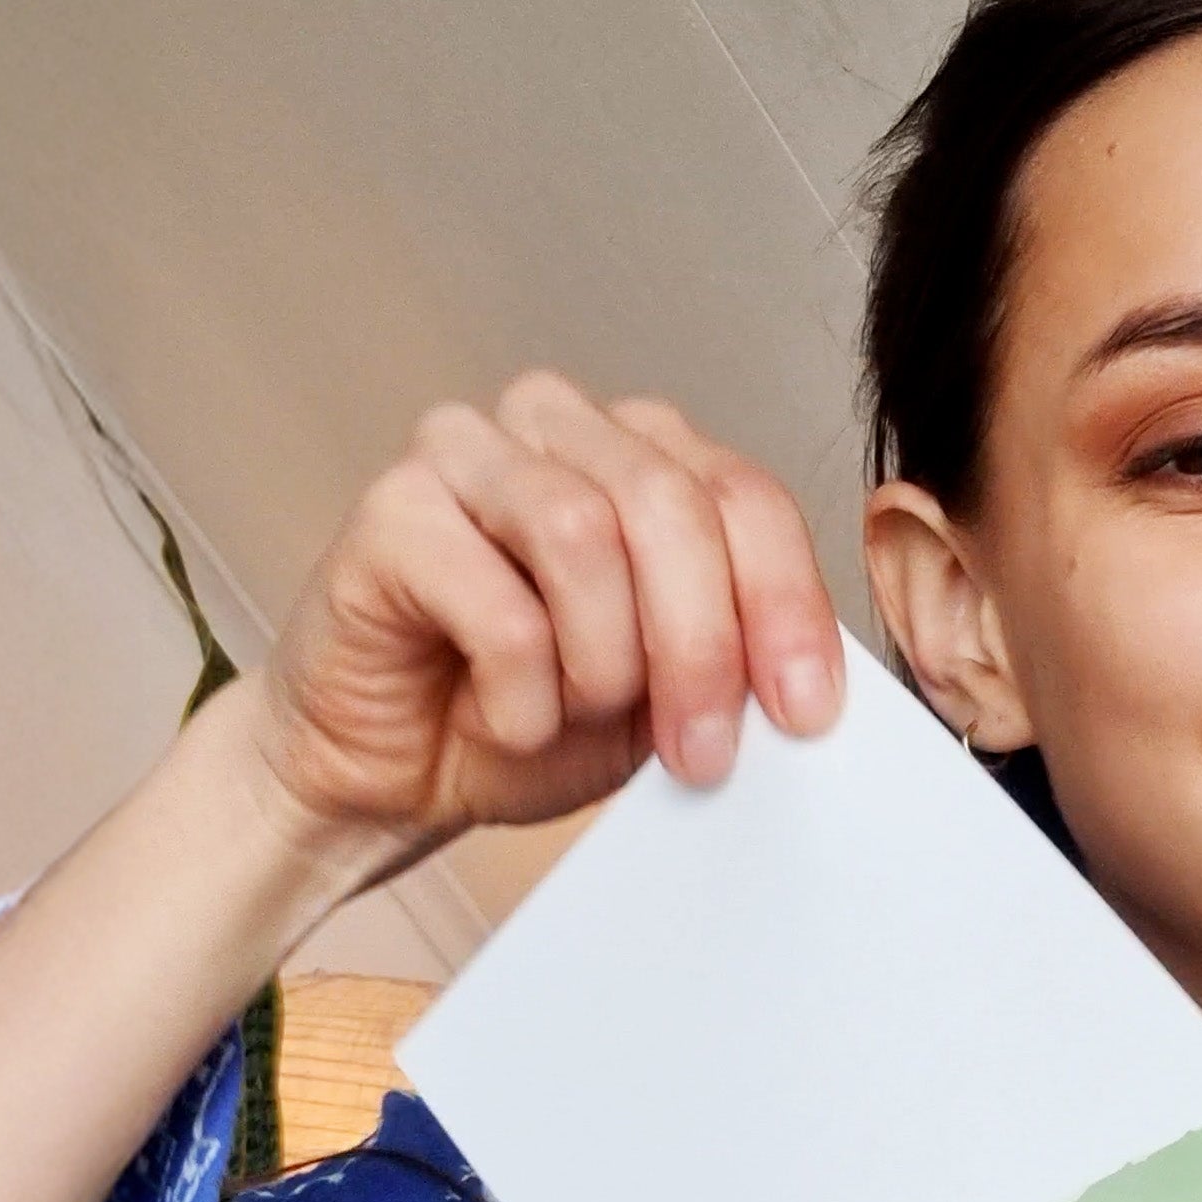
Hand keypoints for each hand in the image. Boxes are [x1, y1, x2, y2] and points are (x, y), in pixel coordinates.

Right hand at [239, 371, 841, 863]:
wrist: (391, 776)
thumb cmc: (524, 719)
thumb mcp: (663, 699)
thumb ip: (732, 659)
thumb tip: (811, 684)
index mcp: (643, 451)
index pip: (745, 497)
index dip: (786, 605)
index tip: (804, 713)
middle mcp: (558, 425)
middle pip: (672, 505)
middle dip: (701, 647)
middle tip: (700, 754)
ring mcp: (466, 451)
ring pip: (582, 534)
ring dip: (600, 665)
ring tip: (573, 718)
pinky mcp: (392, 510)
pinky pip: (497, 602)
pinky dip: (520, 692)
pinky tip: (500, 718)